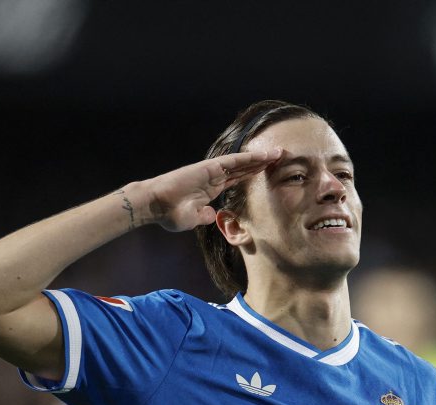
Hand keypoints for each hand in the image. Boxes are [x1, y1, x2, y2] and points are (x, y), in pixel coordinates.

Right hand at [143, 148, 281, 231]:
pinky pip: (232, 162)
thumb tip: (214, 214)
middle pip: (243, 168)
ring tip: (278, 154)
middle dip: (261, 163)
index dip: (253, 175)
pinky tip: (262, 156)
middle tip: (280, 157)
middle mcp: (214, 177)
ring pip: (241, 163)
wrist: (154, 205)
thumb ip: (204, 216)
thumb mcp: (193, 219)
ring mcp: (211, 171)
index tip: (268, 172)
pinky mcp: (208, 168)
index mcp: (212, 189)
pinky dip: (247, 158)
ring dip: (260, 158)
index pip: (238, 179)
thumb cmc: (169, 214)